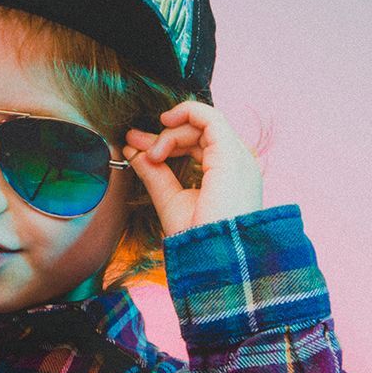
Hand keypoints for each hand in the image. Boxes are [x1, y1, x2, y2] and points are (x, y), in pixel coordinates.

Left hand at [123, 101, 263, 236]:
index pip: (198, 146)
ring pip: (203, 123)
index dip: (166, 141)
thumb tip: (132, 150)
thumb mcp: (170, 199)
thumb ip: (154, 173)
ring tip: (152, 154)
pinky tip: (164, 127)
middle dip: (164, 134)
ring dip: (170, 132)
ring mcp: (237, 157)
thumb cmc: (197, 239)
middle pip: (200, 133)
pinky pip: (209, 117)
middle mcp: (238, 164)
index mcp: (228, 176)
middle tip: (133, 141)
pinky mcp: (231, 154)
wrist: (213, 258)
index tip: (134, 145)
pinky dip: (185, 114)